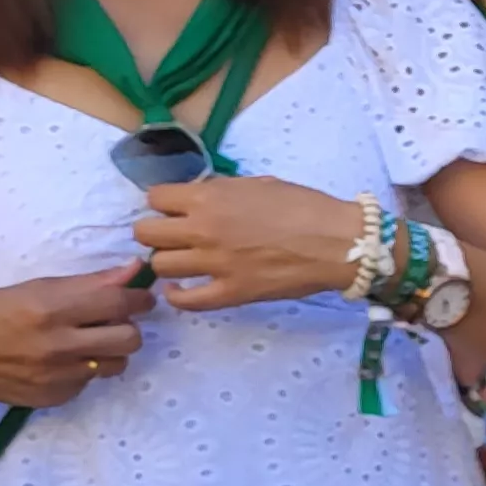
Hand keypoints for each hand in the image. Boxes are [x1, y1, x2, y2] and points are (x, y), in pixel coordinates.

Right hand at [0, 267, 152, 407]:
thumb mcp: (34, 288)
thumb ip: (87, 283)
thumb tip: (133, 270)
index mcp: (50, 309)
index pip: (118, 303)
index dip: (138, 298)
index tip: (140, 296)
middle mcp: (58, 345)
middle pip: (129, 339)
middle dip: (128, 327)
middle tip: (113, 321)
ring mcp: (58, 375)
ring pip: (117, 364)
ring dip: (110, 351)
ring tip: (86, 341)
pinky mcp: (56, 396)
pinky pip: (90, 382)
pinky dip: (84, 369)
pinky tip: (59, 360)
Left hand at [135, 175, 362, 311]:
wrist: (339, 242)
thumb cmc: (305, 207)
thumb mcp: (257, 184)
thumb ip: (221, 192)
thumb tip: (201, 200)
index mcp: (209, 198)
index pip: (155, 197)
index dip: (164, 203)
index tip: (176, 209)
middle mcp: (202, 229)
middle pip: (145, 233)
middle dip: (156, 232)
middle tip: (175, 237)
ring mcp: (214, 264)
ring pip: (159, 265)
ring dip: (168, 262)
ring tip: (183, 262)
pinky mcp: (231, 292)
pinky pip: (187, 301)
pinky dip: (177, 296)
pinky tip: (181, 290)